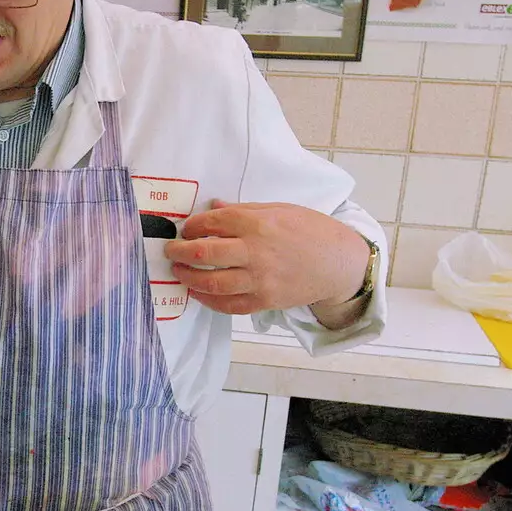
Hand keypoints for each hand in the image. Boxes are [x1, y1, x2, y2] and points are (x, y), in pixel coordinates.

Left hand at [165, 201, 369, 322]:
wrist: (340, 263)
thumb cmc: (312, 231)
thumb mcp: (280, 209)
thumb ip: (243, 209)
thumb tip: (213, 206)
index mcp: (258, 223)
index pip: (212, 222)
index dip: (192, 226)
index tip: (185, 229)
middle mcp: (255, 251)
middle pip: (204, 252)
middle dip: (180, 251)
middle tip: (171, 250)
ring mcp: (260, 279)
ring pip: (211, 282)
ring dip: (188, 277)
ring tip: (179, 272)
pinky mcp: (265, 300)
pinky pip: (228, 304)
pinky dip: (208, 300)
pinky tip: (197, 292)